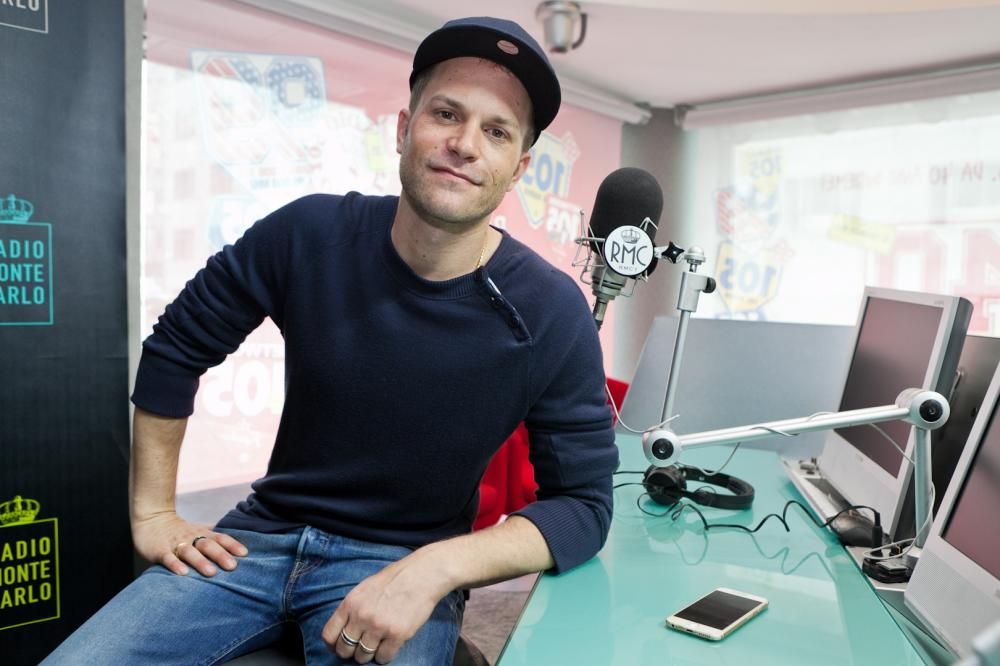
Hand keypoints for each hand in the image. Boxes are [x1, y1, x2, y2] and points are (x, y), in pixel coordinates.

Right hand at [131, 511, 247, 576]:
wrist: (151, 519)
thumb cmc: (180, 530)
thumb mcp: (199, 530)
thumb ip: (215, 536)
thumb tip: (237, 545)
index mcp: (202, 533)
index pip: (220, 538)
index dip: (232, 545)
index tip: (245, 554)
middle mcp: (191, 537)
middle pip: (208, 545)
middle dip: (220, 555)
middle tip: (232, 566)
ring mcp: (175, 543)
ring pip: (190, 552)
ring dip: (201, 562)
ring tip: (211, 573)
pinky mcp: (160, 550)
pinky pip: (168, 557)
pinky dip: (175, 565)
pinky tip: (182, 573)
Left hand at [321, 554, 448, 663]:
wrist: (423, 575)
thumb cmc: (395, 579)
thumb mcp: (366, 587)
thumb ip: (353, 608)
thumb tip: (344, 629)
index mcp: (351, 603)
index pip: (329, 635)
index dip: (333, 645)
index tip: (340, 646)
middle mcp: (361, 616)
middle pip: (344, 649)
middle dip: (351, 652)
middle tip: (360, 648)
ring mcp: (379, 626)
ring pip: (363, 656)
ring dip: (369, 655)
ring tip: (377, 645)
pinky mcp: (397, 635)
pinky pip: (384, 658)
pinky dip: (385, 656)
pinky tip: (390, 646)